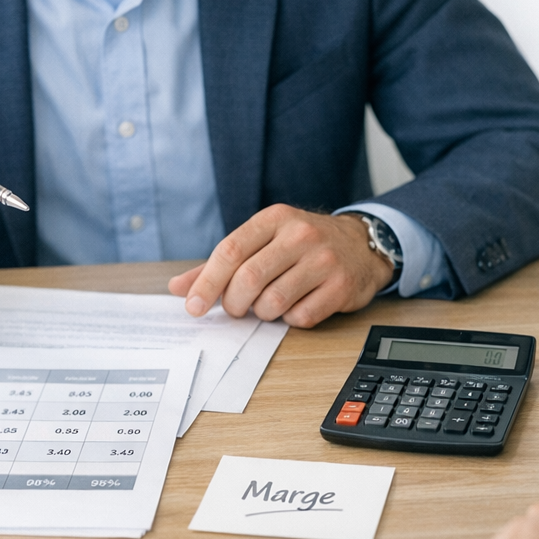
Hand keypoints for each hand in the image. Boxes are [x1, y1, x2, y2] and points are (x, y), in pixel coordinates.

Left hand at [166, 205, 392, 327]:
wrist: (361, 244)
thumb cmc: (302, 245)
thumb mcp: (263, 241)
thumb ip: (221, 264)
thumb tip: (177, 287)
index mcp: (275, 218)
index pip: (231, 250)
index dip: (207, 282)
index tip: (193, 305)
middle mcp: (300, 235)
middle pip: (249, 279)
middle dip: (234, 303)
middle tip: (236, 309)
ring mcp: (323, 260)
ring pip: (273, 302)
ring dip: (263, 313)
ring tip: (269, 304)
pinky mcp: (341, 286)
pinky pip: (301, 316)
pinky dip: (290, 319)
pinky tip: (296, 305)